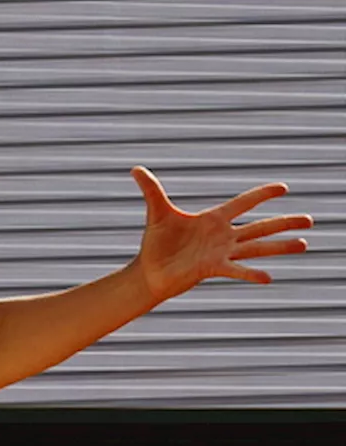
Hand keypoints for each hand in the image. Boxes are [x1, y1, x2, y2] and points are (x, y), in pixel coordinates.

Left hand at [130, 166, 312, 302]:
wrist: (150, 270)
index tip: (283, 187)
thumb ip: (151, 190)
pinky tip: (269, 277)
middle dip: (284, 222)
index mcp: (213, 219)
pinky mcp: (213, 268)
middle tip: (310, 219)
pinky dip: (250, 273)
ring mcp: (221, 253)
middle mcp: (223, 236)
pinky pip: (236, 270)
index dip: (261, 195)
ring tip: (304, 243)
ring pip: (256, 248)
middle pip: (259, 226)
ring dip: (280, 246)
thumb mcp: (157, 213)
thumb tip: (135, 169)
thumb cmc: (157, 243)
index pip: (243, 203)